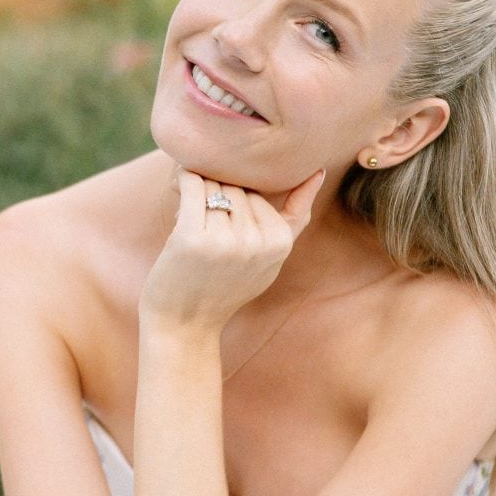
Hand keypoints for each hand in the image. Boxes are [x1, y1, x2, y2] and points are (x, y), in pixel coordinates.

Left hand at [140, 166, 325, 338]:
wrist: (185, 324)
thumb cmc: (226, 287)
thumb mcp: (270, 258)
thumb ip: (295, 218)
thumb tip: (318, 171)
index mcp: (280, 244)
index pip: (260, 193)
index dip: (240, 198)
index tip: (224, 219)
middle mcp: (256, 243)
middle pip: (237, 187)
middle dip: (219, 194)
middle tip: (205, 221)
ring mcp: (225, 242)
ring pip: (214, 185)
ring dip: (199, 190)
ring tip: (191, 216)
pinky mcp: (192, 238)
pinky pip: (192, 185)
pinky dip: (182, 180)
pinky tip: (177, 186)